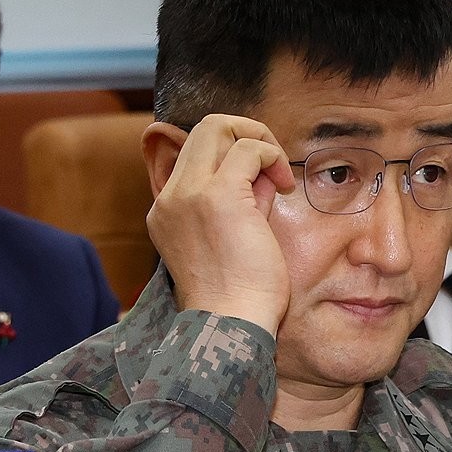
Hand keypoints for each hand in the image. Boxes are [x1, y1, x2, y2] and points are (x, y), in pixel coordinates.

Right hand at [145, 114, 295, 335]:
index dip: (229, 153)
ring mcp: (190, 194)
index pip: (192, 152)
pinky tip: (284, 184)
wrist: (229, 324)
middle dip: (244, 133)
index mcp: (167, 210)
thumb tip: (261, 172)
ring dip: (259, 141)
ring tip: (278, 178)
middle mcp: (171, 197)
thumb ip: (241, 199)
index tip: (257, 179)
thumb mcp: (231, 236)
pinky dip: (271, 156)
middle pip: (202, 129)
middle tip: (271, 164)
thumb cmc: (238, 295)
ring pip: (219, 127)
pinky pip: (248, 149)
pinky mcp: (217, 196)